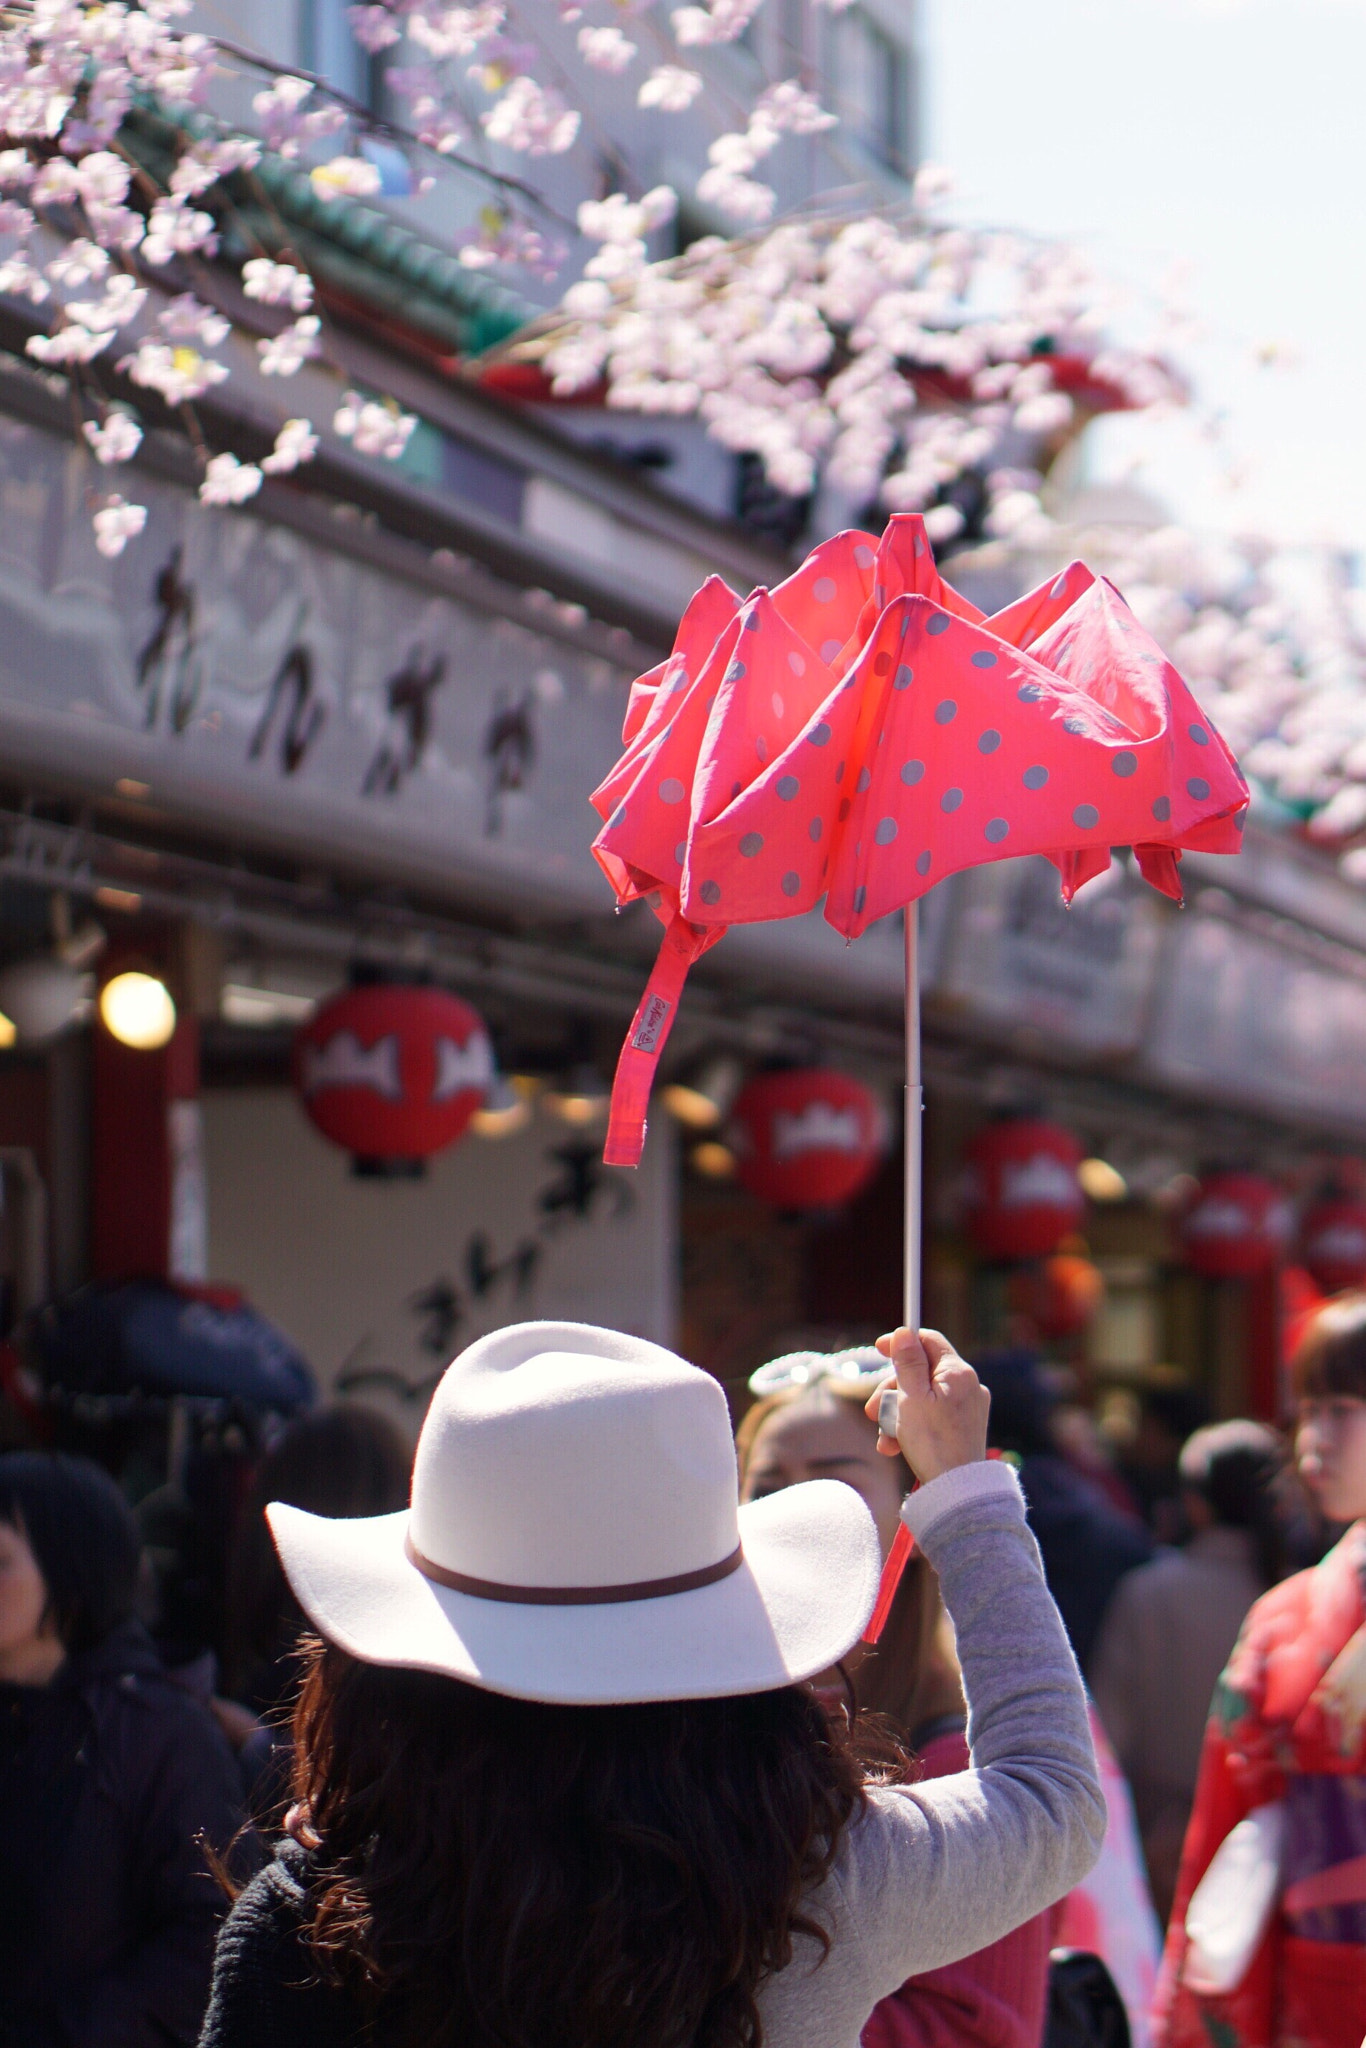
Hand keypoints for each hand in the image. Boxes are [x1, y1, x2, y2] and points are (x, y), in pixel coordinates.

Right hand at [864, 1327, 989, 1484]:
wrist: (956, 1491)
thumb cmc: (933, 1443)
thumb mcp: (912, 1398)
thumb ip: (908, 1363)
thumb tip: (904, 1331)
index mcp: (958, 1374)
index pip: (929, 1341)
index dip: (903, 1342)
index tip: (881, 1348)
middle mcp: (967, 1386)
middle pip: (921, 1372)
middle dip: (892, 1391)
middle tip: (872, 1411)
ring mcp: (967, 1409)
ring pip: (922, 1398)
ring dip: (897, 1415)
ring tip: (885, 1439)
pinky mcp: (963, 1429)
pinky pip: (931, 1417)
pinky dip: (911, 1428)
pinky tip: (896, 1447)